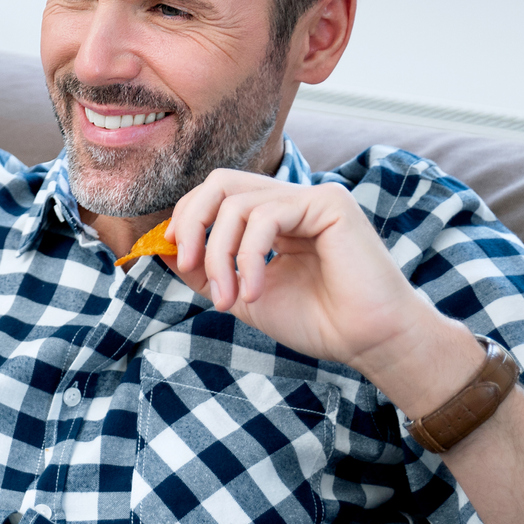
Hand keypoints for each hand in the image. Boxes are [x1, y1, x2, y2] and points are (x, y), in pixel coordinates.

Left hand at [165, 170, 479, 406]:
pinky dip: (248, 255)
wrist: (366, 341)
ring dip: (221, 255)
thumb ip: (205, 269)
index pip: (216, 196)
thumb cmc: (315, 321)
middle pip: (221, 182)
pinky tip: (254, 291)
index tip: (177, 259)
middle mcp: (291, 201)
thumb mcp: (242, 294)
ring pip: (237, 203)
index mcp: (272, 218)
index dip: (187, 219)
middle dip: (192, 221)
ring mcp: (312, 198)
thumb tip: (157, 245)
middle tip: (187, 265)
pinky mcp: (330, 204)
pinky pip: (267, 214)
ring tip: (231, 298)